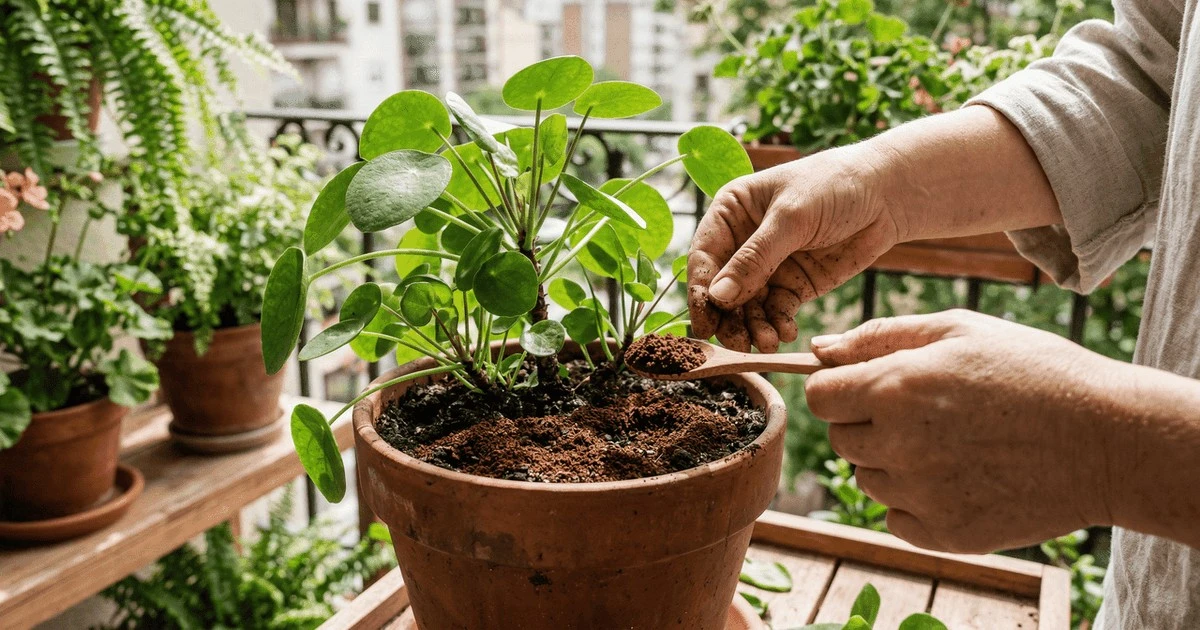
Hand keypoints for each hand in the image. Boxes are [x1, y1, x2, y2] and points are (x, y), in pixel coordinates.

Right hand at [687, 145, 902, 351]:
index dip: (701, 291)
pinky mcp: (794, 286)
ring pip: (748, 306)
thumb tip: (717, 297)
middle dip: (728, 318)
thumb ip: (754, 259)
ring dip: (753, 327)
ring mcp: (768, 267)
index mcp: (732, 213)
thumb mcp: (791, 218)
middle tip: (737, 344)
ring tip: (766, 343)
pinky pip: (777, 312)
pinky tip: (786, 333)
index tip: (703, 324)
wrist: (887, 194)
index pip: (704, 257)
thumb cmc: (834, 186)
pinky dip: (778, 325)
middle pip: (723, 288)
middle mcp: (743, 242)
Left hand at [804, 310, 1122, 552]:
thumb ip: (878, 337)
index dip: (840, 389)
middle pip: (841, 439)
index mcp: (895, 389)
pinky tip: (963, 476)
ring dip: (894, 462)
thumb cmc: (1034, 371)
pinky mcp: (944, 534)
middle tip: (927, 413)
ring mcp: (921, 495)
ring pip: (869, 479)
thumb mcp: (959, 330)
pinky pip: (897, 518)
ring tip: (954, 442)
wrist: (1108, 441)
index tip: (869, 387)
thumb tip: (818, 350)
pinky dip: (917, 502)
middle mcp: (898, 445)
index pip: (820, 397)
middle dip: (868, 423)